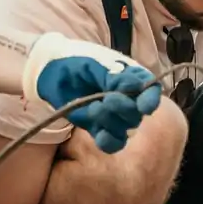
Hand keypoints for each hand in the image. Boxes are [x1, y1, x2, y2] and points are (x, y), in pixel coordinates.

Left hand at [23, 33, 161, 152]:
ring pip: (125, 128)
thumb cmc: (77, 61)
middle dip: (124, 109)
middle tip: (107, 99)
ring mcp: (113, 115)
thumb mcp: (98, 65)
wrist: (51, 71)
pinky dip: (108, 140)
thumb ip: (118, 78)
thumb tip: (139, 88)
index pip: (150, 90)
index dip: (151, 99)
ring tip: (93, 108)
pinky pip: (113, 143)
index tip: (144, 106)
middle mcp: (127, 98)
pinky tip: (100, 134)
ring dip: (111, 121)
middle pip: (137, 114)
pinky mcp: (99, 128)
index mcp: (131, 78)